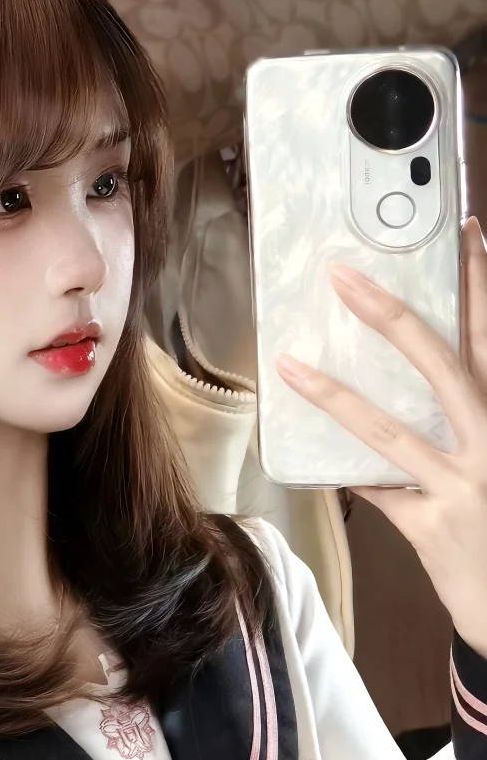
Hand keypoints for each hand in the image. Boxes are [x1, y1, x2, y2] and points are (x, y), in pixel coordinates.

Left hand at [275, 217, 486, 658]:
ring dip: (334, 396)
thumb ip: (469, 415)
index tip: (465, 232)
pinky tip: (302, 457)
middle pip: (445, 365)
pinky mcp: (431, 527)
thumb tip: (421, 369)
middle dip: (392, 317)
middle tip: (343, 276)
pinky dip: (338, 471)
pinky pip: (373, 489)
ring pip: (390, 431)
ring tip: (290, 365)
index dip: (479, 283)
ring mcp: (463, 486)